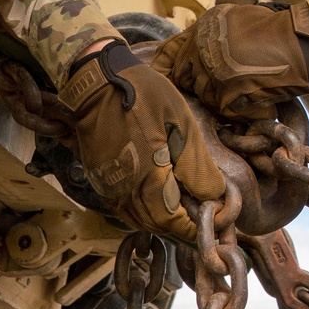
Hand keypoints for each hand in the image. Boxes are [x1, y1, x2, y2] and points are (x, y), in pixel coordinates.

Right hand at [59, 40, 224, 241]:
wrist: (96, 81)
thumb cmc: (142, 96)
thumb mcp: (181, 123)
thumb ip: (196, 164)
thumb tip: (213, 195)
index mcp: (146, 177)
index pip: (171, 220)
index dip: (191, 227)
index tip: (211, 223)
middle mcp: (124, 189)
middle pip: (154, 224)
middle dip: (179, 226)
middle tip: (201, 216)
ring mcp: (108, 185)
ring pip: (136, 218)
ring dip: (161, 220)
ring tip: (182, 208)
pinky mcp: (99, 178)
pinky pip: (122, 207)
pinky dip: (143, 210)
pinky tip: (157, 197)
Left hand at [151, 2, 308, 120]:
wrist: (297, 45)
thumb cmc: (273, 29)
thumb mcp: (235, 17)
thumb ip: (211, 32)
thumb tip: (196, 46)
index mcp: (200, 30)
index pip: (168, 52)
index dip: (164, 66)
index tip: (163, 76)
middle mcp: (200, 51)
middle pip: (183, 78)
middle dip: (198, 83)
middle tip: (220, 83)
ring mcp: (210, 75)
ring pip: (204, 96)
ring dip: (220, 96)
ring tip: (244, 87)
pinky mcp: (225, 96)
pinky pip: (223, 110)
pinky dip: (237, 108)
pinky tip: (253, 99)